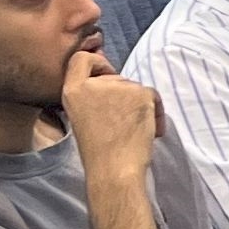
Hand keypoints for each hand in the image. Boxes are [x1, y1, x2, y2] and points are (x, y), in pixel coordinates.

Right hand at [59, 47, 163, 190]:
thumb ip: (92, 95)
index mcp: (73, 90)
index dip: (97, 63)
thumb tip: (112, 74)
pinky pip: (153, 96)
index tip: (105, 75)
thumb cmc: (98, 150)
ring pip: (135, 88)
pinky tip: (150, 130)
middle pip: (115, 77)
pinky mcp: (141, 93)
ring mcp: (119, 87)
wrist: (114, 169)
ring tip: (132, 130)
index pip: (81, 59)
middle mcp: (94, 84)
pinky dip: (156, 112)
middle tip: (120, 122)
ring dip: (139, 105)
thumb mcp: (83, 115)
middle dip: (122, 96)